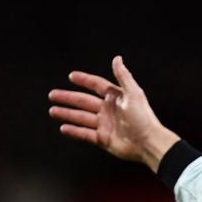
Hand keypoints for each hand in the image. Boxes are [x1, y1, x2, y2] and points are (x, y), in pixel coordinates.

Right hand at [48, 56, 179, 171]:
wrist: (149, 142)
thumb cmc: (144, 118)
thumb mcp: (134, 94)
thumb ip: (123, 77)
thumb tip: (117, 58)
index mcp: (116, 98)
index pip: (97, 85)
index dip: (85, 80)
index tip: (71, 76)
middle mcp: (108, 110)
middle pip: (84, 101)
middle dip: (68, 98)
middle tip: (52, 94)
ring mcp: (105, 124)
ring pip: (81, 117)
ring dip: (67, 113)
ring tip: (52, 111)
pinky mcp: (103, 139)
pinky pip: (85, 134)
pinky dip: (74, 131)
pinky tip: (63, 127)